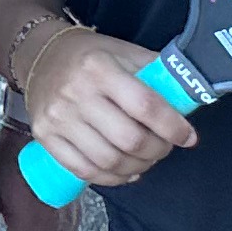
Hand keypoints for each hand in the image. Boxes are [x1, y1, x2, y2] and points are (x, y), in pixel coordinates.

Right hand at [22, 29, 198, 193]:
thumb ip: (156, 72)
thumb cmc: (91, 56)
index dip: (173, 127)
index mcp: (100, 67)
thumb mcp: (125, 52)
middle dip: (158, 150)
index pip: (145, 106)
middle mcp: (76, 93)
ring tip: (146, 159)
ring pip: (108, 161)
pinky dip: (112, 179)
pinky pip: (84, 170)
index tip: (188, 137)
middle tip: (165, 147)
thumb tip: (191, 96)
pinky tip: (125, 172)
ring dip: (138, 167)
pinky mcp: (45, 136)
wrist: (40, 55)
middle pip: (129, 139)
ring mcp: (58, 118)